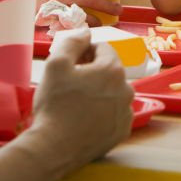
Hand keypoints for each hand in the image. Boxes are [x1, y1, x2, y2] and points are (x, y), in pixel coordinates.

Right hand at [31, 28, 134, 168]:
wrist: (54, 148)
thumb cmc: (54, 104)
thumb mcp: (56, 64)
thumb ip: (73, 42)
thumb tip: (86, 32)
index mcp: (113, 70)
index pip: (102, 49)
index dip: (84, 53)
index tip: (71, 65)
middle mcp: (127, 89)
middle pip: (109, 71)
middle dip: (93, 72)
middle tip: (71, 84)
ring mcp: (126, 112)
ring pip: (113, 92)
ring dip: (99, 92)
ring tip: (77, 103)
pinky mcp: (122, 132)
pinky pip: (114, 113)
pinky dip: (103, 112)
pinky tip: (85, 118)